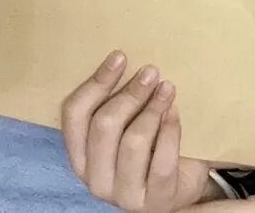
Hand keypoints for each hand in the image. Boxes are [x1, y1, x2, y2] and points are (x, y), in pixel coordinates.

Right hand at [61, 51, 214, 211]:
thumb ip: (119, 101)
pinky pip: (162, 160)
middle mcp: (94, 178)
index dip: (97, 82)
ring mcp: (123, 195)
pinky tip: (175, 112)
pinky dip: (170, 130)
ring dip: (152, 108)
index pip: (74, 114)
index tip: (120, 56)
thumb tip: (124, 58)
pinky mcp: (154, 200)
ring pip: (133, 141)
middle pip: (104, 125)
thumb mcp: (127, 124)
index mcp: (81, 155)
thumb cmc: (150, 145)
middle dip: (130, 93)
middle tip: (151, 72)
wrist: (180, 183)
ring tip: (167, 88)